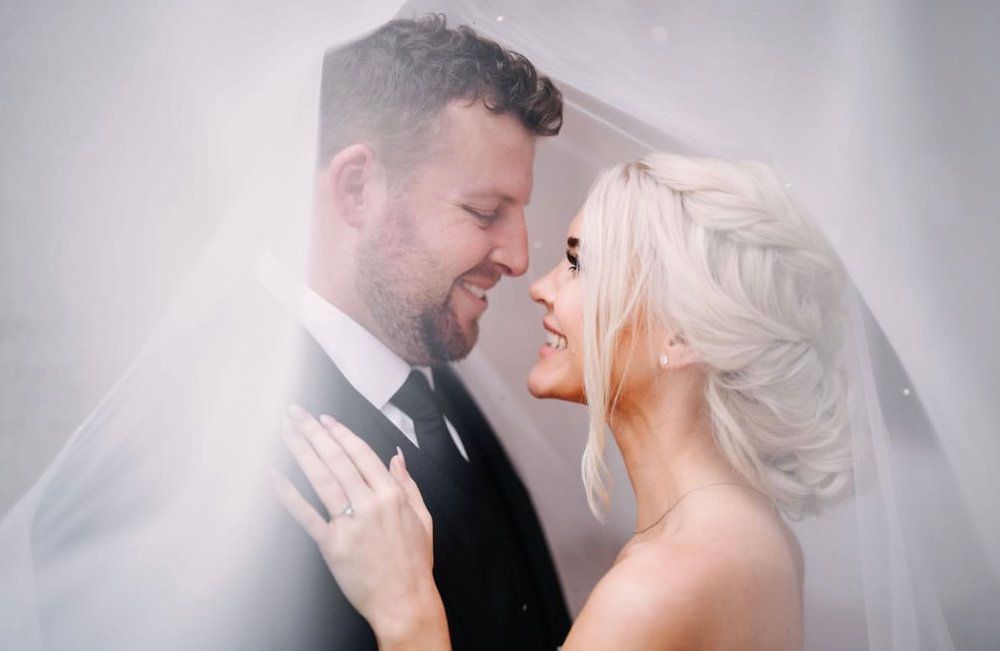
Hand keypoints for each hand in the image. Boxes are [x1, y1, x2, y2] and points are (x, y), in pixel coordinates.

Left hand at [273, 406, 448, 648]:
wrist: (404, 602)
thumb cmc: (413, 563)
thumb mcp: (422, 517)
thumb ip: (408, 484)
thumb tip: (396, 458)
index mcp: (392, 495)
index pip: (361, 454)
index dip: (340, 433)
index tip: (324, 418)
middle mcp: (370, 505)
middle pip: (337, 460)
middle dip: (314, 433)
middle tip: (296, 414)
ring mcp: (349, 524)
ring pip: (321, 479)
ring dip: (300, 451)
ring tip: (285, 431)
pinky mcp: (332, 545)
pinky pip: (306, 515)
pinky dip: (289, 494)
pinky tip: (275, 475)